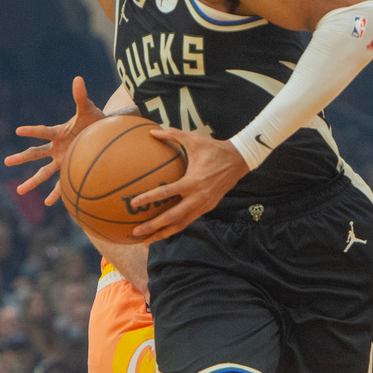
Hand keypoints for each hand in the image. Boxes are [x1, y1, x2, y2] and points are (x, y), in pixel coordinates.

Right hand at [5, 76, 104, 205]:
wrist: (104, 133)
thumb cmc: (95, 120)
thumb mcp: (88, 109)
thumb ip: (81, 96)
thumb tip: (78, 79)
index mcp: (59, 132)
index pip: (43, 131)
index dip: (32, 130)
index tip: (18, 130)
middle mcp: (57, 147)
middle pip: (36, 154)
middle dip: (22, 158)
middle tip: (6, 162)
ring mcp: (62, 160)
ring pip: (44, 172)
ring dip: (32, 181)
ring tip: (19, 191)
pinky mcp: (71, 169)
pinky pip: (62, 183)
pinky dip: (57, 193)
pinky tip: (50, 203)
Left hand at [128, 128, 249, 243]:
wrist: (238, 161)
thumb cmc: (214, 148)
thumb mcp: (194, 139)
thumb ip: (173, 135)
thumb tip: (152, 131)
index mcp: (192, 181)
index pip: (166, 193)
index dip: (149, 198)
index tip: (134, 203)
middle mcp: (198, 197)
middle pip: (172, 217)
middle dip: (153, 227)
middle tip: (135, 232)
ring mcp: (204, 205)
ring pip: (180, 224)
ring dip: (163, 234)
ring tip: (146, 241)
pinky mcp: (207, 208)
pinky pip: (188, 221)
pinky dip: (175, 228)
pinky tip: (163, 232)